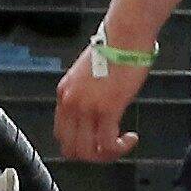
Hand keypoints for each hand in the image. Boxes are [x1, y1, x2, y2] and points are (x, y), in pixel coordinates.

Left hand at [54, 47, 148, 162]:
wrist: (126, 35)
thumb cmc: (114, 47)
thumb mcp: (88, 74)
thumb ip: (87, 95)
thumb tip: (96, 112)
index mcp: (65, 93)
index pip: (61, 134)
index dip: (78, 145)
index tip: (94, 143)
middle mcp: (71, 102)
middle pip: (71, 149)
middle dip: (91, 156)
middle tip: (108, 151)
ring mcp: (87, 108)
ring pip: (88, 152)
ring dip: (106, 155)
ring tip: (120, 146)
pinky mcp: (107, 109)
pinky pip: (108, 144)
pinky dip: (119, 148)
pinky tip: (129, 139)